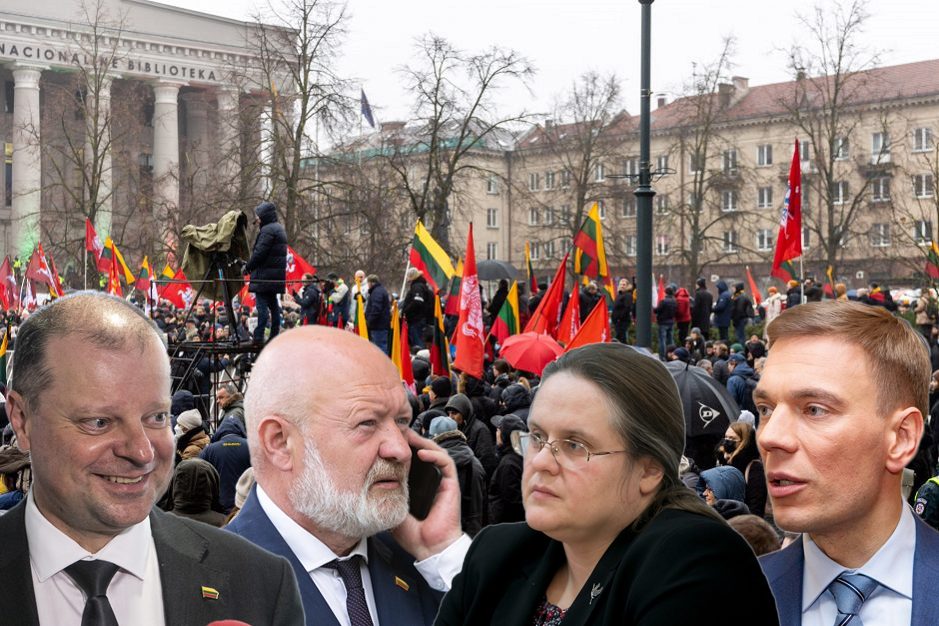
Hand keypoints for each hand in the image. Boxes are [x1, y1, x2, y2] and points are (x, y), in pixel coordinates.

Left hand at [392, 428, 462, 560]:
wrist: (428, 547)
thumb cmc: (412, 533)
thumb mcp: (391, 509)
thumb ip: (384, 495)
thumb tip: (365, 484)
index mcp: (418, 485)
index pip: (411, 460)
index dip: (402, 448)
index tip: (388, 440)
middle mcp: (430, 480)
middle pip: (423, 452)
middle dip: (411, 440)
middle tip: (398, 431)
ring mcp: (441, 481)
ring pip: (435, 452)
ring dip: (423, 442)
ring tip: (409, 436)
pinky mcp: (450, 484)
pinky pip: (446, 463)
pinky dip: (435, 454)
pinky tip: (422, 452)